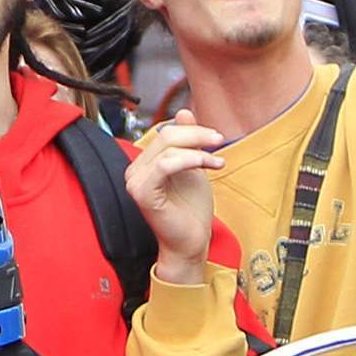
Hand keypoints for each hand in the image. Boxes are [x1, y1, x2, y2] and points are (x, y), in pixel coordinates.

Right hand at [125, 112, 223, 275]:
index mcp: (145, 163)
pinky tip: (208, 165)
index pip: (166, 133)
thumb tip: (183, 112)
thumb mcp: (194, 167)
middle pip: (166, 136)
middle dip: (197, 135)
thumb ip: (187, 141)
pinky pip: (165, 165)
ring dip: (198, 149)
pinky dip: (190, 160)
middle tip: (219, 141)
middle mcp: (135, 170)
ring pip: (167, 148)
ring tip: (217, 160)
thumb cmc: (192, 211)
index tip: (216, 138)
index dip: (193, 131)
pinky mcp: (142, 193)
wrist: (191, 243)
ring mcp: (136, 181)